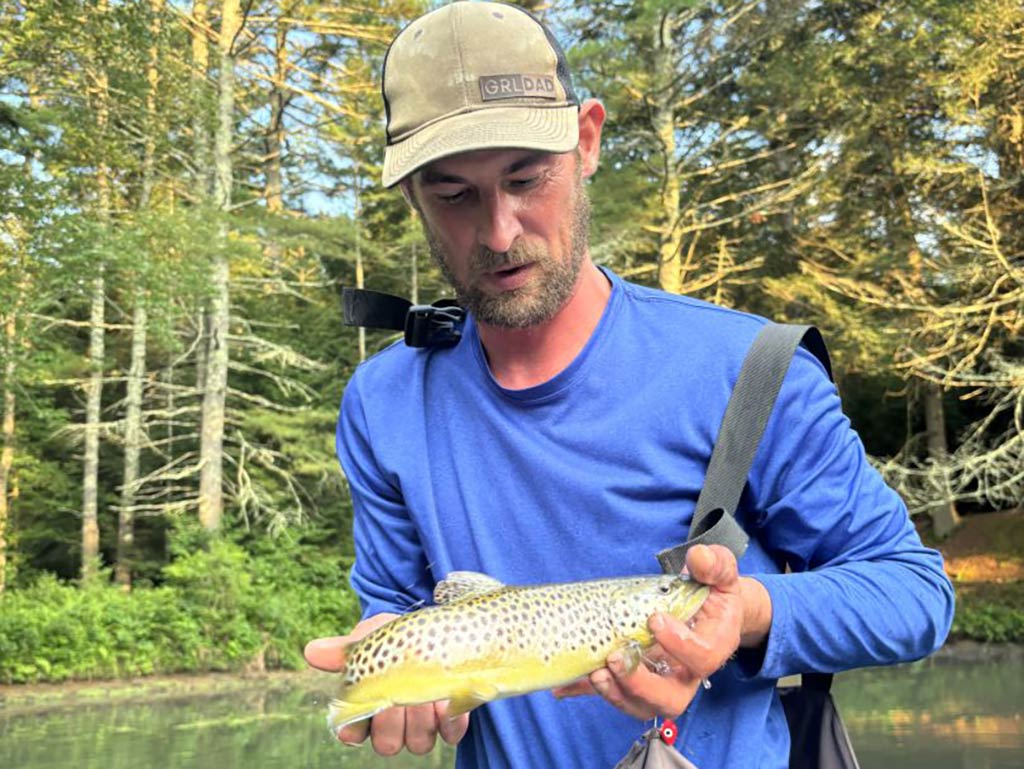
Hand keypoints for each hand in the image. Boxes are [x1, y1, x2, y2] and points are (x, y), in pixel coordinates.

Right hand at [304, 614, 469, 754]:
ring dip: (423, 717)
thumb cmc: (392, 639)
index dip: (358, 724)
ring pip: (417, 743)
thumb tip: (311, 651)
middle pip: (387, 743)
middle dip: (395, 718)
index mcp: (365, 707)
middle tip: (403, 694)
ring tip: (427, 691)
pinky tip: (448, 701)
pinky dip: (451, 720)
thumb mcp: (369, 638)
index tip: (368, 701)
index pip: (351, 733)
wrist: (429, 631)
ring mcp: (420, 725)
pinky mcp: (449, 722)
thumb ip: (343, 650)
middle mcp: (390, 723)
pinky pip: (450, 734)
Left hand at [553, 544, 771, 719]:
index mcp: (714, 646)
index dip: (680, 644)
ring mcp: (662, 680)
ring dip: (616, 693)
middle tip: (616, 658)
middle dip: (640, 683)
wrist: (709, 608)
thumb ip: (714, 564)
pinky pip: (614, 692)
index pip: (702, 658)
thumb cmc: (713, 591)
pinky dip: (587, 690)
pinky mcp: (637, 679)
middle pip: (671, 698)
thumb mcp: (720, 572)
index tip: (655, 620)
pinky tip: (564, 684)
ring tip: (595, 673)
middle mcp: (688, 672)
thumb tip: (700, 559)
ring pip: (642, 705)